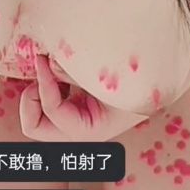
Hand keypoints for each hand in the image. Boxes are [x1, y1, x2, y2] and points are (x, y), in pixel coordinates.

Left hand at [19, 54, 146, 141]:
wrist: (157, 78)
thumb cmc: (136, 78)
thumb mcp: (105, 74)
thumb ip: (74, 70)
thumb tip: (48, 62)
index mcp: (89, 131)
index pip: (52, 110)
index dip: (44, 83)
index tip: (44, 58)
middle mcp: (77, 132)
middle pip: (34, 127)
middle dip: (31, 99)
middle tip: (42, 71)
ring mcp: (74, 121)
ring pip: (37, 115)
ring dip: (39, 89)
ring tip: (53, 68)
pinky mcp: (74, 106)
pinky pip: (49, 99)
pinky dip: (48, 84)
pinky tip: (63, 70)